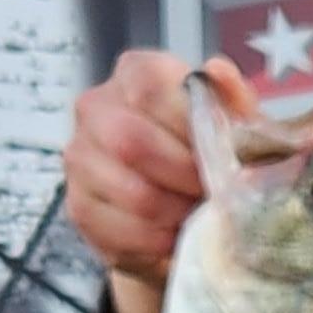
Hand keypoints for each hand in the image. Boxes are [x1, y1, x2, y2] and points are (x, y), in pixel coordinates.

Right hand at [63, 49, 259, 312]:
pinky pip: (123, 231)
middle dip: (184, 176)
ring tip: (199, 216)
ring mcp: (80, 157)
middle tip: (213, 193)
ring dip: (177, 213)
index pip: (149, 88)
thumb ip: (232, 100)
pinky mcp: (79, 206)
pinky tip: (176, 235)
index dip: (189, 125)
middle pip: (131, 141)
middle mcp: (96, 107)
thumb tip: (218, 71)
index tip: (220, 152)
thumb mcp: (234, 124)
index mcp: (134, 73)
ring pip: (131, 193)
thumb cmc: (207, 154)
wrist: (177, 206)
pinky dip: (160, 241)